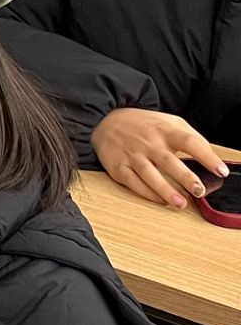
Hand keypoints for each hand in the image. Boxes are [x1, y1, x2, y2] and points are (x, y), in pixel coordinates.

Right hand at [93, 108, 228, 208]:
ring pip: (149, 175)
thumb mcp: (169, 122)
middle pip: (169, 161)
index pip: (189, 142)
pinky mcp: (119, 167)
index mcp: (164, 130)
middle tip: (199, 190)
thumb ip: (190, 136)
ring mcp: (132, 155)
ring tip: (181, 203)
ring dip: (166, 191)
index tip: (220, 170)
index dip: (207, 156)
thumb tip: (211, 157)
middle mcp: (148, 143)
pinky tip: (160, 200)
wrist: (104, 121)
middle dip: (185, 177)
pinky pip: (133, 183)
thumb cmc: (143, 125)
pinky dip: (147, 193)